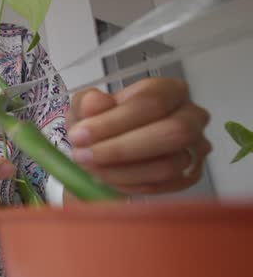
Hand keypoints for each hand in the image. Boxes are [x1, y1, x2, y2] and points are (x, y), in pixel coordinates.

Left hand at [67, 78, 210, 195]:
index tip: (79, 135)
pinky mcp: (191, 175)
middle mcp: (191, 116)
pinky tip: (108, 181)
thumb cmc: (104, 124)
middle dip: (122, 149)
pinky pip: (166, 186)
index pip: (151, 102)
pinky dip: (133, 186)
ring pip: (168, 166)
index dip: (114, 121)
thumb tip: (95, 103)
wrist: (112, 151)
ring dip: (123, 172)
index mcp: (169, 90)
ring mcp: (196, 148)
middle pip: (172, 133)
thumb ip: (88, 103)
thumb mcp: (86, 108)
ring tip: (91, 170)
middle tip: (84, 157)